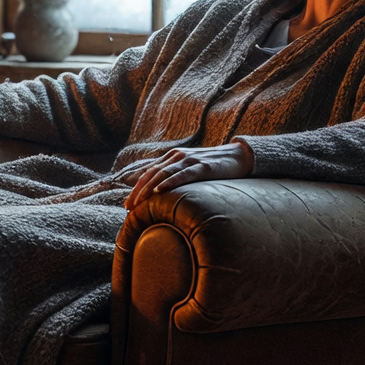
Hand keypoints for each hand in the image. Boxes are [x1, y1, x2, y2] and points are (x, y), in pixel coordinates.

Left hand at [118, 140, 253, 202]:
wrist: (237, 156)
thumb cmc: (212, 166)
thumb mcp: (188, 169)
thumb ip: (173, 175)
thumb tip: (156, 190)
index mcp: (172, 157)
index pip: (148, 173)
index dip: (135, 188)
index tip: (126, 205)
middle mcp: (176, 156)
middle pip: (151, 174)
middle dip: (137, 191)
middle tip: (128, 207)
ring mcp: (189, 160)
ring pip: (162, 174)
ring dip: (147, 189)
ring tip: (138, 202)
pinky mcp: (202, 166)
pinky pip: (182, 175)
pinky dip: (169, 182)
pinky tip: (159, 190)